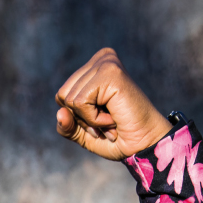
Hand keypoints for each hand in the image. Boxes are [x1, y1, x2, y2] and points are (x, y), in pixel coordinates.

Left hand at [55, 48, 170, 160]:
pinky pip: (80, 102)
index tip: (100, 118)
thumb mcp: (82, 133)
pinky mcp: (111, 72)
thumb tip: (59, 113)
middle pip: (63, 96)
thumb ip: (66, 125)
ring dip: (89, 120)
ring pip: (70, 100)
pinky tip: (113, 117)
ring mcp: (106, 63)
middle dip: (81, 118)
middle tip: (106, 120)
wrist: (143, 144)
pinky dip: (94, 119)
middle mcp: (101, 59)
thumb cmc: (116, 137)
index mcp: (93, 67)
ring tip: (111, 119)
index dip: (76, 116)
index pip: (61, 95)